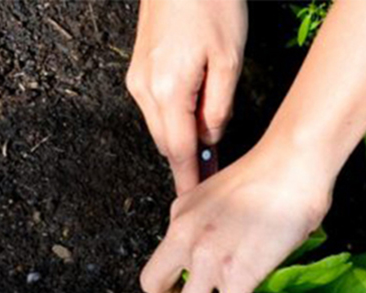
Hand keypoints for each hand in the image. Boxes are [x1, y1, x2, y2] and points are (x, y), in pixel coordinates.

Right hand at [126, 0, 247, 193]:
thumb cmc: (210, 4)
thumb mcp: (229, 60)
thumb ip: (218, 108)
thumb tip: (210, 138)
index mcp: (168, 89)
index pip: (178, 150)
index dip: (188, 178)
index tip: (193, 200)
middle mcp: (144, 89)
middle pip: (165, 143)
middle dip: (187, 162)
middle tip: (213, 176)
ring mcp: (137, 80)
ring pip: (160, 128)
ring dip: (181, 141)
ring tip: (208, 147)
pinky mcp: (138, 71)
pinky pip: (155, 110)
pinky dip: (173, 122)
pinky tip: (193, 119)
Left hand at [139, 133, 334, 292]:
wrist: (292, 163)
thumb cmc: (268, 173)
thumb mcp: (219, 195)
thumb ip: (210, 224)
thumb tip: (223, 251)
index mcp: (179, 216)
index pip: (159, 263)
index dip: (168, 289)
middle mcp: (184, 236)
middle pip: (155, 288)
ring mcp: (208, 256)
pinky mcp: (238, 272)